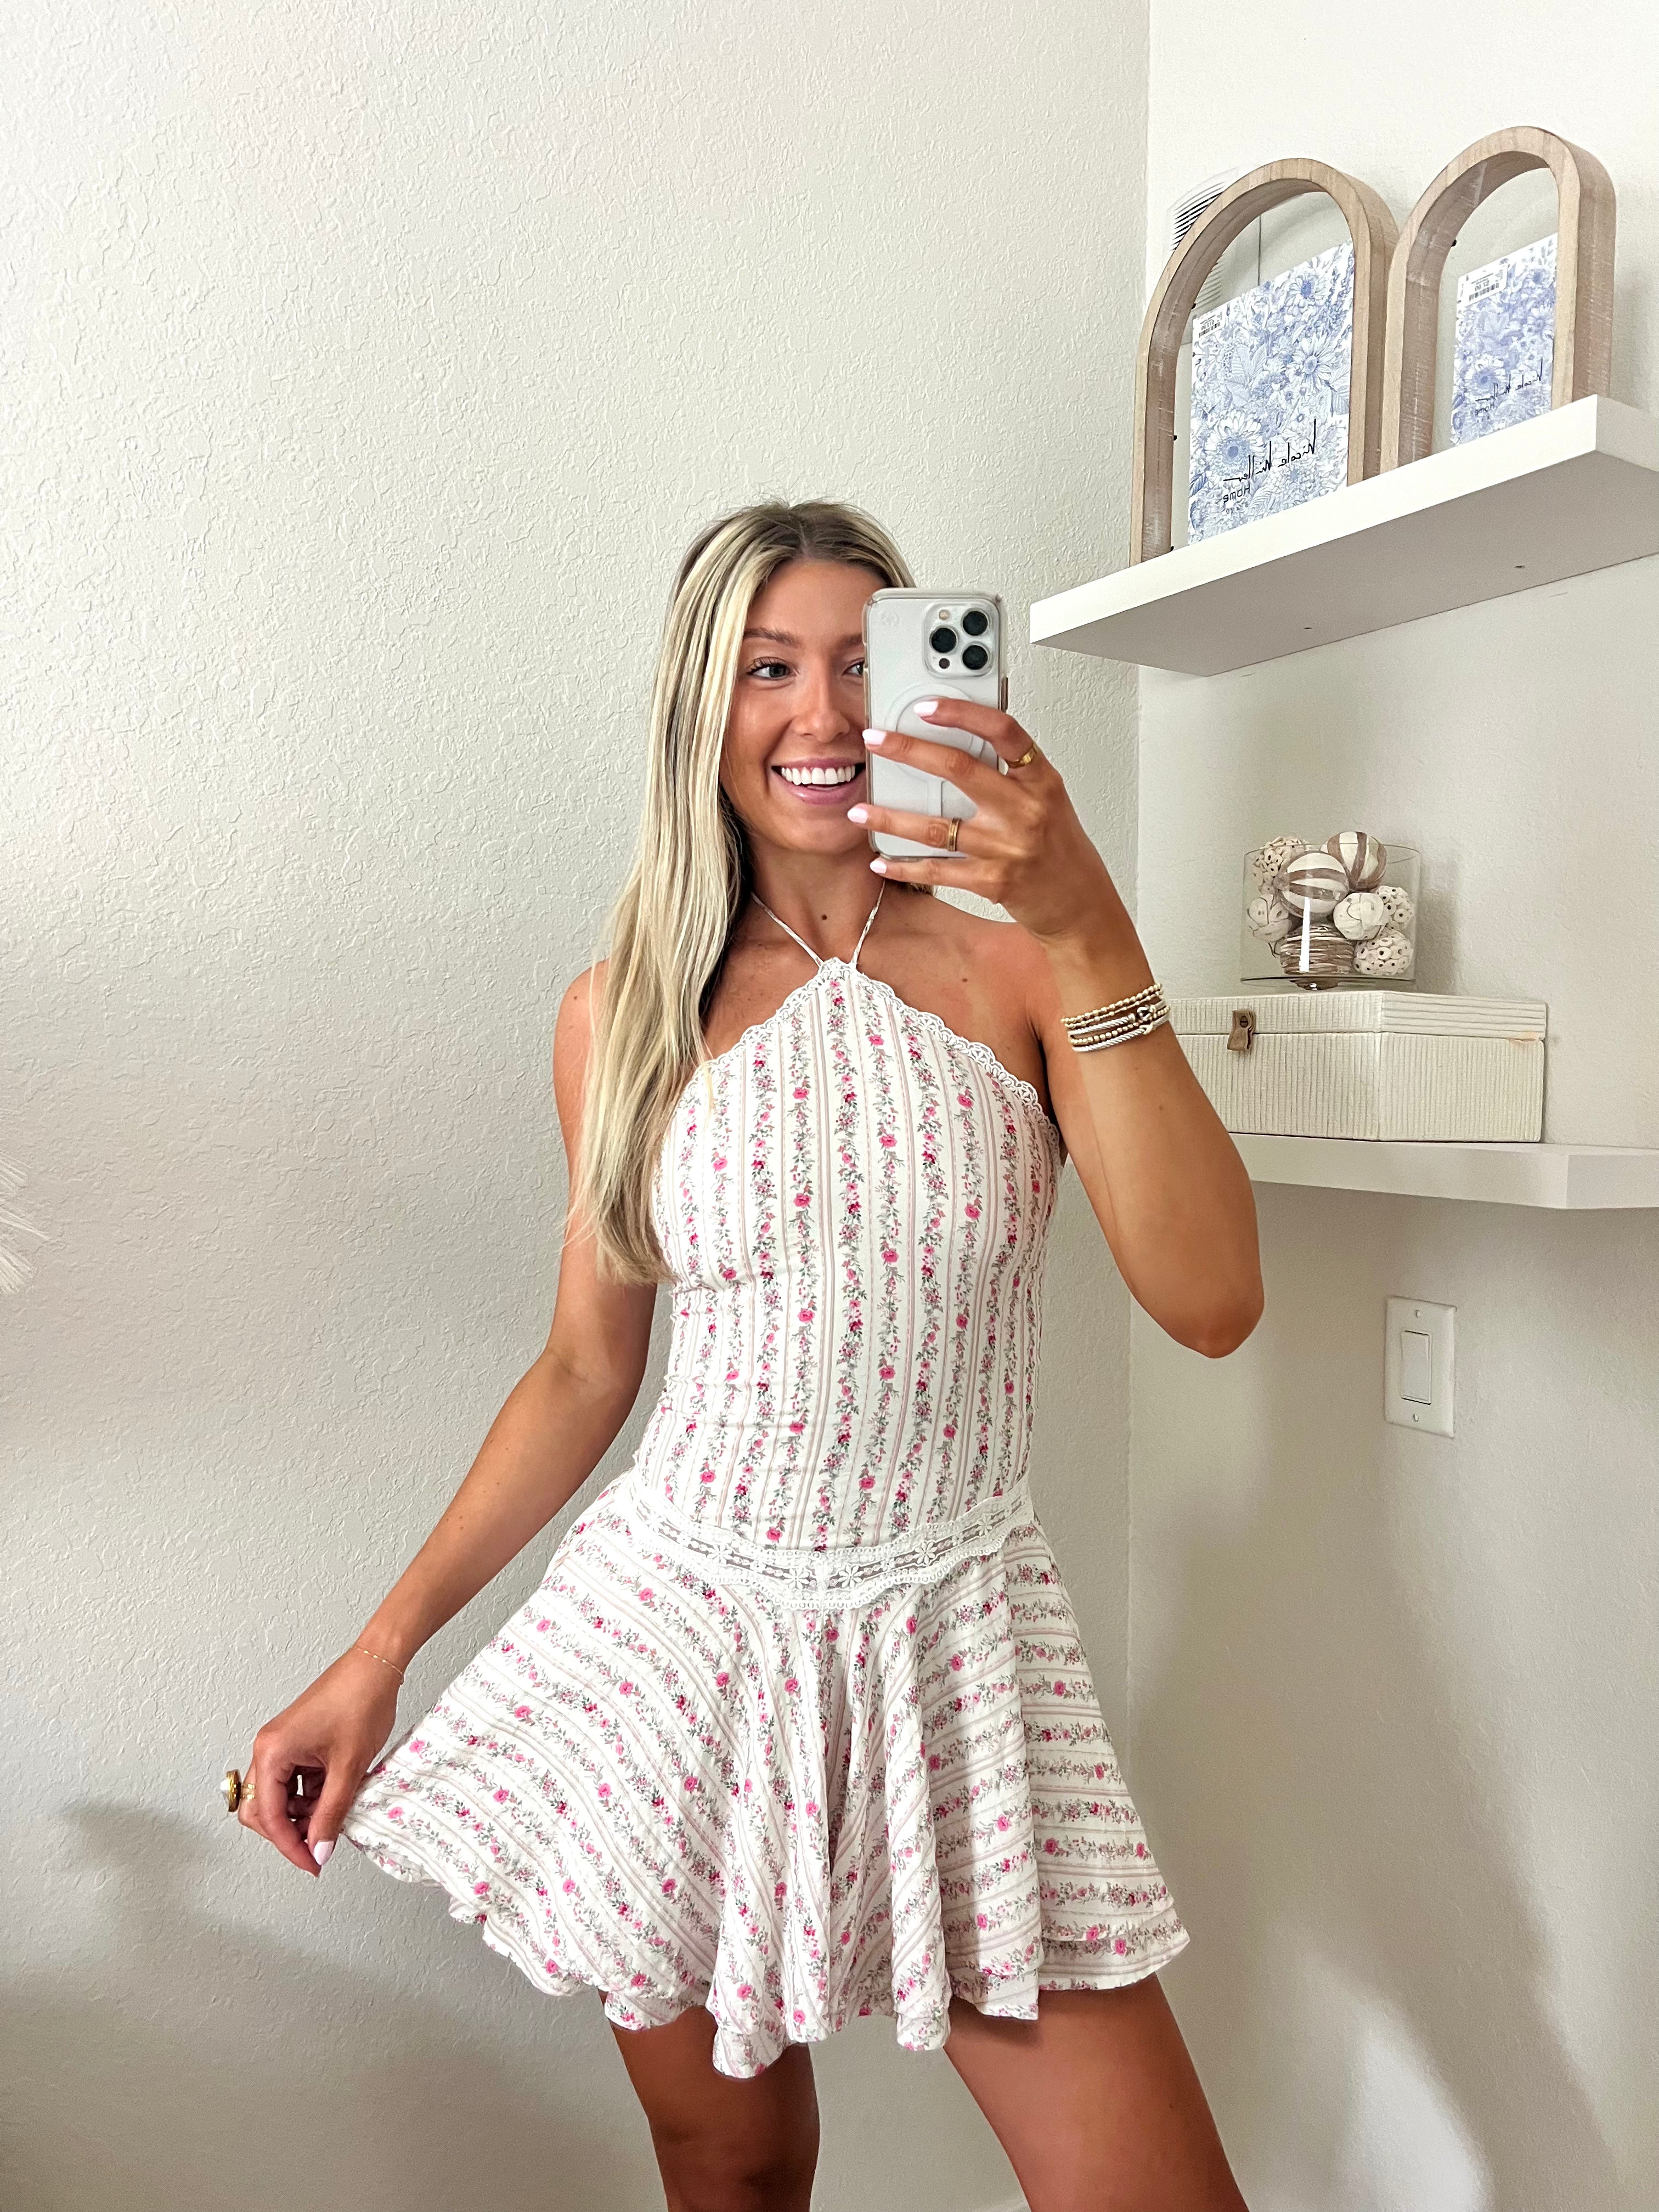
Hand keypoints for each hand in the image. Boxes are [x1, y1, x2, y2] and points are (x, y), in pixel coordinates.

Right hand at [236, 1648, 401, 1875]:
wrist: (377, 1664)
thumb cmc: (361, 1700)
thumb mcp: (348, 1767)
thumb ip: (331, 1813)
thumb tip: (319, 1850)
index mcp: (272, 1751)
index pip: (268, 1815)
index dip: (289, 1846)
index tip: (312, 1864)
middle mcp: (269, 1748)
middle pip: (263, 1809)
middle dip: (288, 1832)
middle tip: (319, 1848)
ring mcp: (282, 1745)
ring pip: (279, 1798)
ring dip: (302, 1815)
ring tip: (334, 1819)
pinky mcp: (297, 1743)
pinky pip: (294, 1782)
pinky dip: (311, 1797)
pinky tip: (336, 1800)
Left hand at [852, 702, 1120, 947]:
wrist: (1080, 903)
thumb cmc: (1060, 847)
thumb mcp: (1047, 798)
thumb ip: (1010, 772)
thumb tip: (957, 743)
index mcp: (1041, 780)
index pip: (1003, 730)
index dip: (963, 713)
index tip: (926, 704)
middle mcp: (1025, 810)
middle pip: (959, 769)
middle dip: (909, 750)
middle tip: (874, 740)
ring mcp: (1007, 847)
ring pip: (936, 826)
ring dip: (890, 817)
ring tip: (859, 810)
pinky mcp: (993, 881)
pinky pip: (937, 870)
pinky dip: (904, 867)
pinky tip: (880, 862)